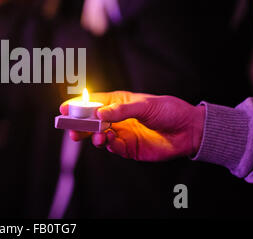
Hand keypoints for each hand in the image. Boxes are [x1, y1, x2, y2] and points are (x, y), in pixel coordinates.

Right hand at [59, 91, 205, 160]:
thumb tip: (99, 114)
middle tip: (71, 129)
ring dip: (93, 137)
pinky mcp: (128, 148)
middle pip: (91, 122)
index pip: (93, 103)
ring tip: (96, 137)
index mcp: (118, 102)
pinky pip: (112, 147)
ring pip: (99, 136)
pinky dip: (108, 145)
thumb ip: (121, 110)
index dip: (78, 105)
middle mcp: (117, 118)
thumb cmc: (167, 110)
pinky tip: (109, 141)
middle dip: (80, 125)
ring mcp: (121, 133)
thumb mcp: (144, 105)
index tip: (64, 108)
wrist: (188, 130)